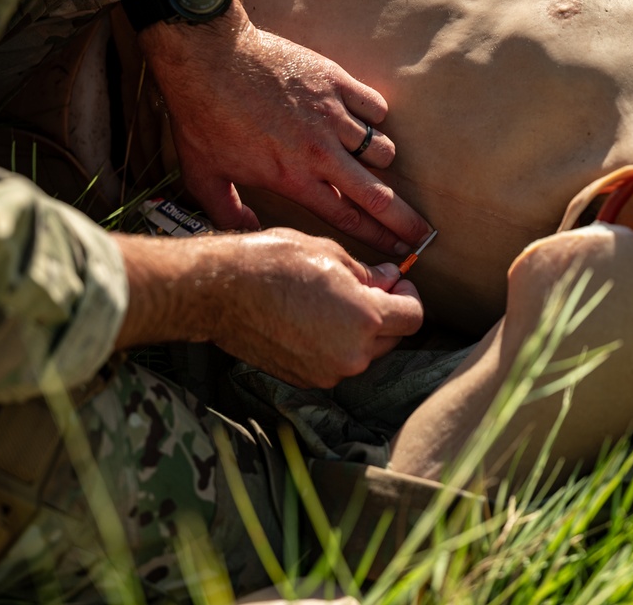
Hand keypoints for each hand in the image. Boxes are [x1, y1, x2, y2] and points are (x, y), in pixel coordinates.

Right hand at [114, 229, 424, 387]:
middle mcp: (352, 354)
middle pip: (392, 339)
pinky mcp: (304, 379)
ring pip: (364, 354)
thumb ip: (367, 272)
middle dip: (386, 314)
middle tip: (366, 288)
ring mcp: (327, 372)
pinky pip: (335, 363)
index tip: (397, 284)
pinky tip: (311, 319)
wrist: (219, 291)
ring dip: (359, 331)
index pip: (413, 317)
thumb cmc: (272, 262)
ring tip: (331, 301)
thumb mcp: (328, 252)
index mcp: (366, 319)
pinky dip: (334, 345)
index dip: (409, 296)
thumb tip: (390, 278)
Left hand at [144, 18, 433, 254]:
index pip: (347, 218)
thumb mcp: (204, 176)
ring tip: (374, 163)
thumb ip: (228, 211)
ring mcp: (332, 115)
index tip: (397, 252)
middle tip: (423, 235)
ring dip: (382, 162)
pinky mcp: (336, 82)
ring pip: (383, 150)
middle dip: (405, 221)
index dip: (376, 239)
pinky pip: (376, 107)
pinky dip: (374, 118)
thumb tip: (251, 232)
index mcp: (294, 179)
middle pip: (378, 195)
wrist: (207, 56)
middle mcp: (320, 152)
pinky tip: (363, 121)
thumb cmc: (202, 116)